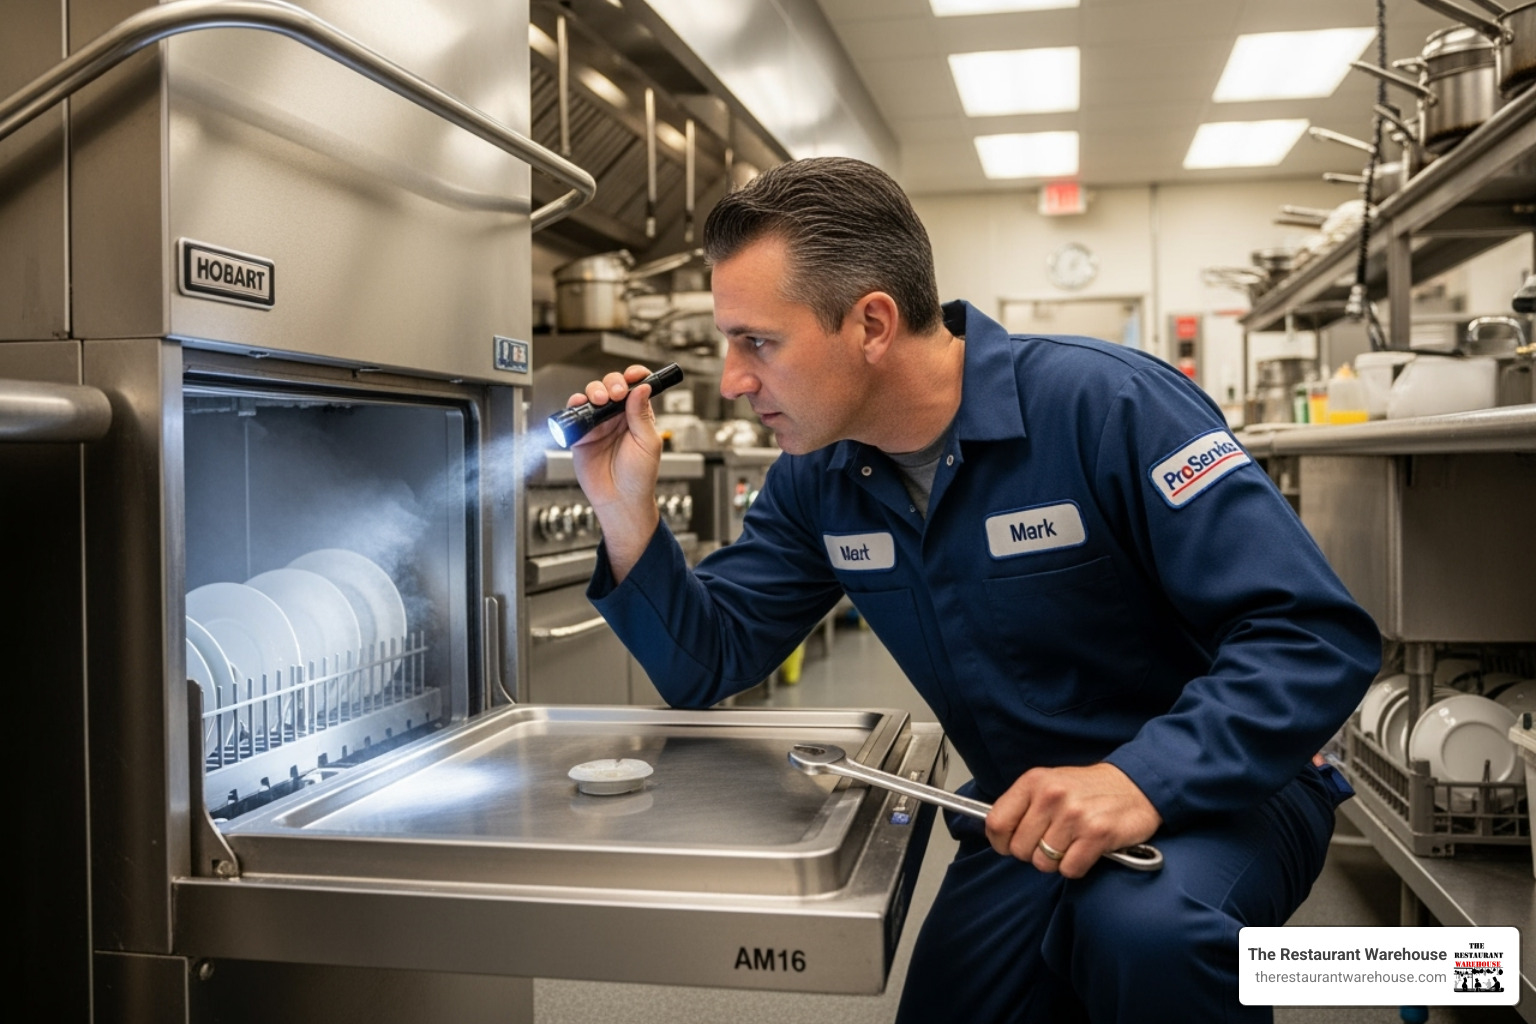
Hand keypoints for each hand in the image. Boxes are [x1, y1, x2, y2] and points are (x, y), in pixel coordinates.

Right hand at [568, 365, 662, 580]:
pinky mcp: (582, 435)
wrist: (620, 501)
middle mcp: (617, 418)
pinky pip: (575, 415)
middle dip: (613, 382)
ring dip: (595, 391)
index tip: (634, 375)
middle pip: (612, 386)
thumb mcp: (648, 444)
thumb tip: (642, 388)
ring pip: (592, 396)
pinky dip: (575, 405)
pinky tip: (581, 404)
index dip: (634, 377)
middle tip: (616, 392)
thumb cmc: (639, 478)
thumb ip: (642, 415)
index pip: (636, 388)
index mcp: (637, 416)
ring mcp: (599, 425)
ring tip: (600, 400)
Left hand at [984, 763, 1160, 878]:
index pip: (996, 823)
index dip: (1000, 842)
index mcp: (1033, 782)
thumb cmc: (1087, 790)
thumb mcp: (1049, 784)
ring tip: (1071, 843)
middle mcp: (1051, 796)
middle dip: (1033, 853)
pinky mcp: (1097, 834)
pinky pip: (1069, 869)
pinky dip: (1076, 866)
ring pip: (1043, 863)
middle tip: (1052, 842)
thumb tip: (998, 836)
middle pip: (1019, 849)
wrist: (1136, 786)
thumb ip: (1023, 806)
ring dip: (1056, 861)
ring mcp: (1074, 815)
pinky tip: (1086, 850)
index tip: (1010, 844)